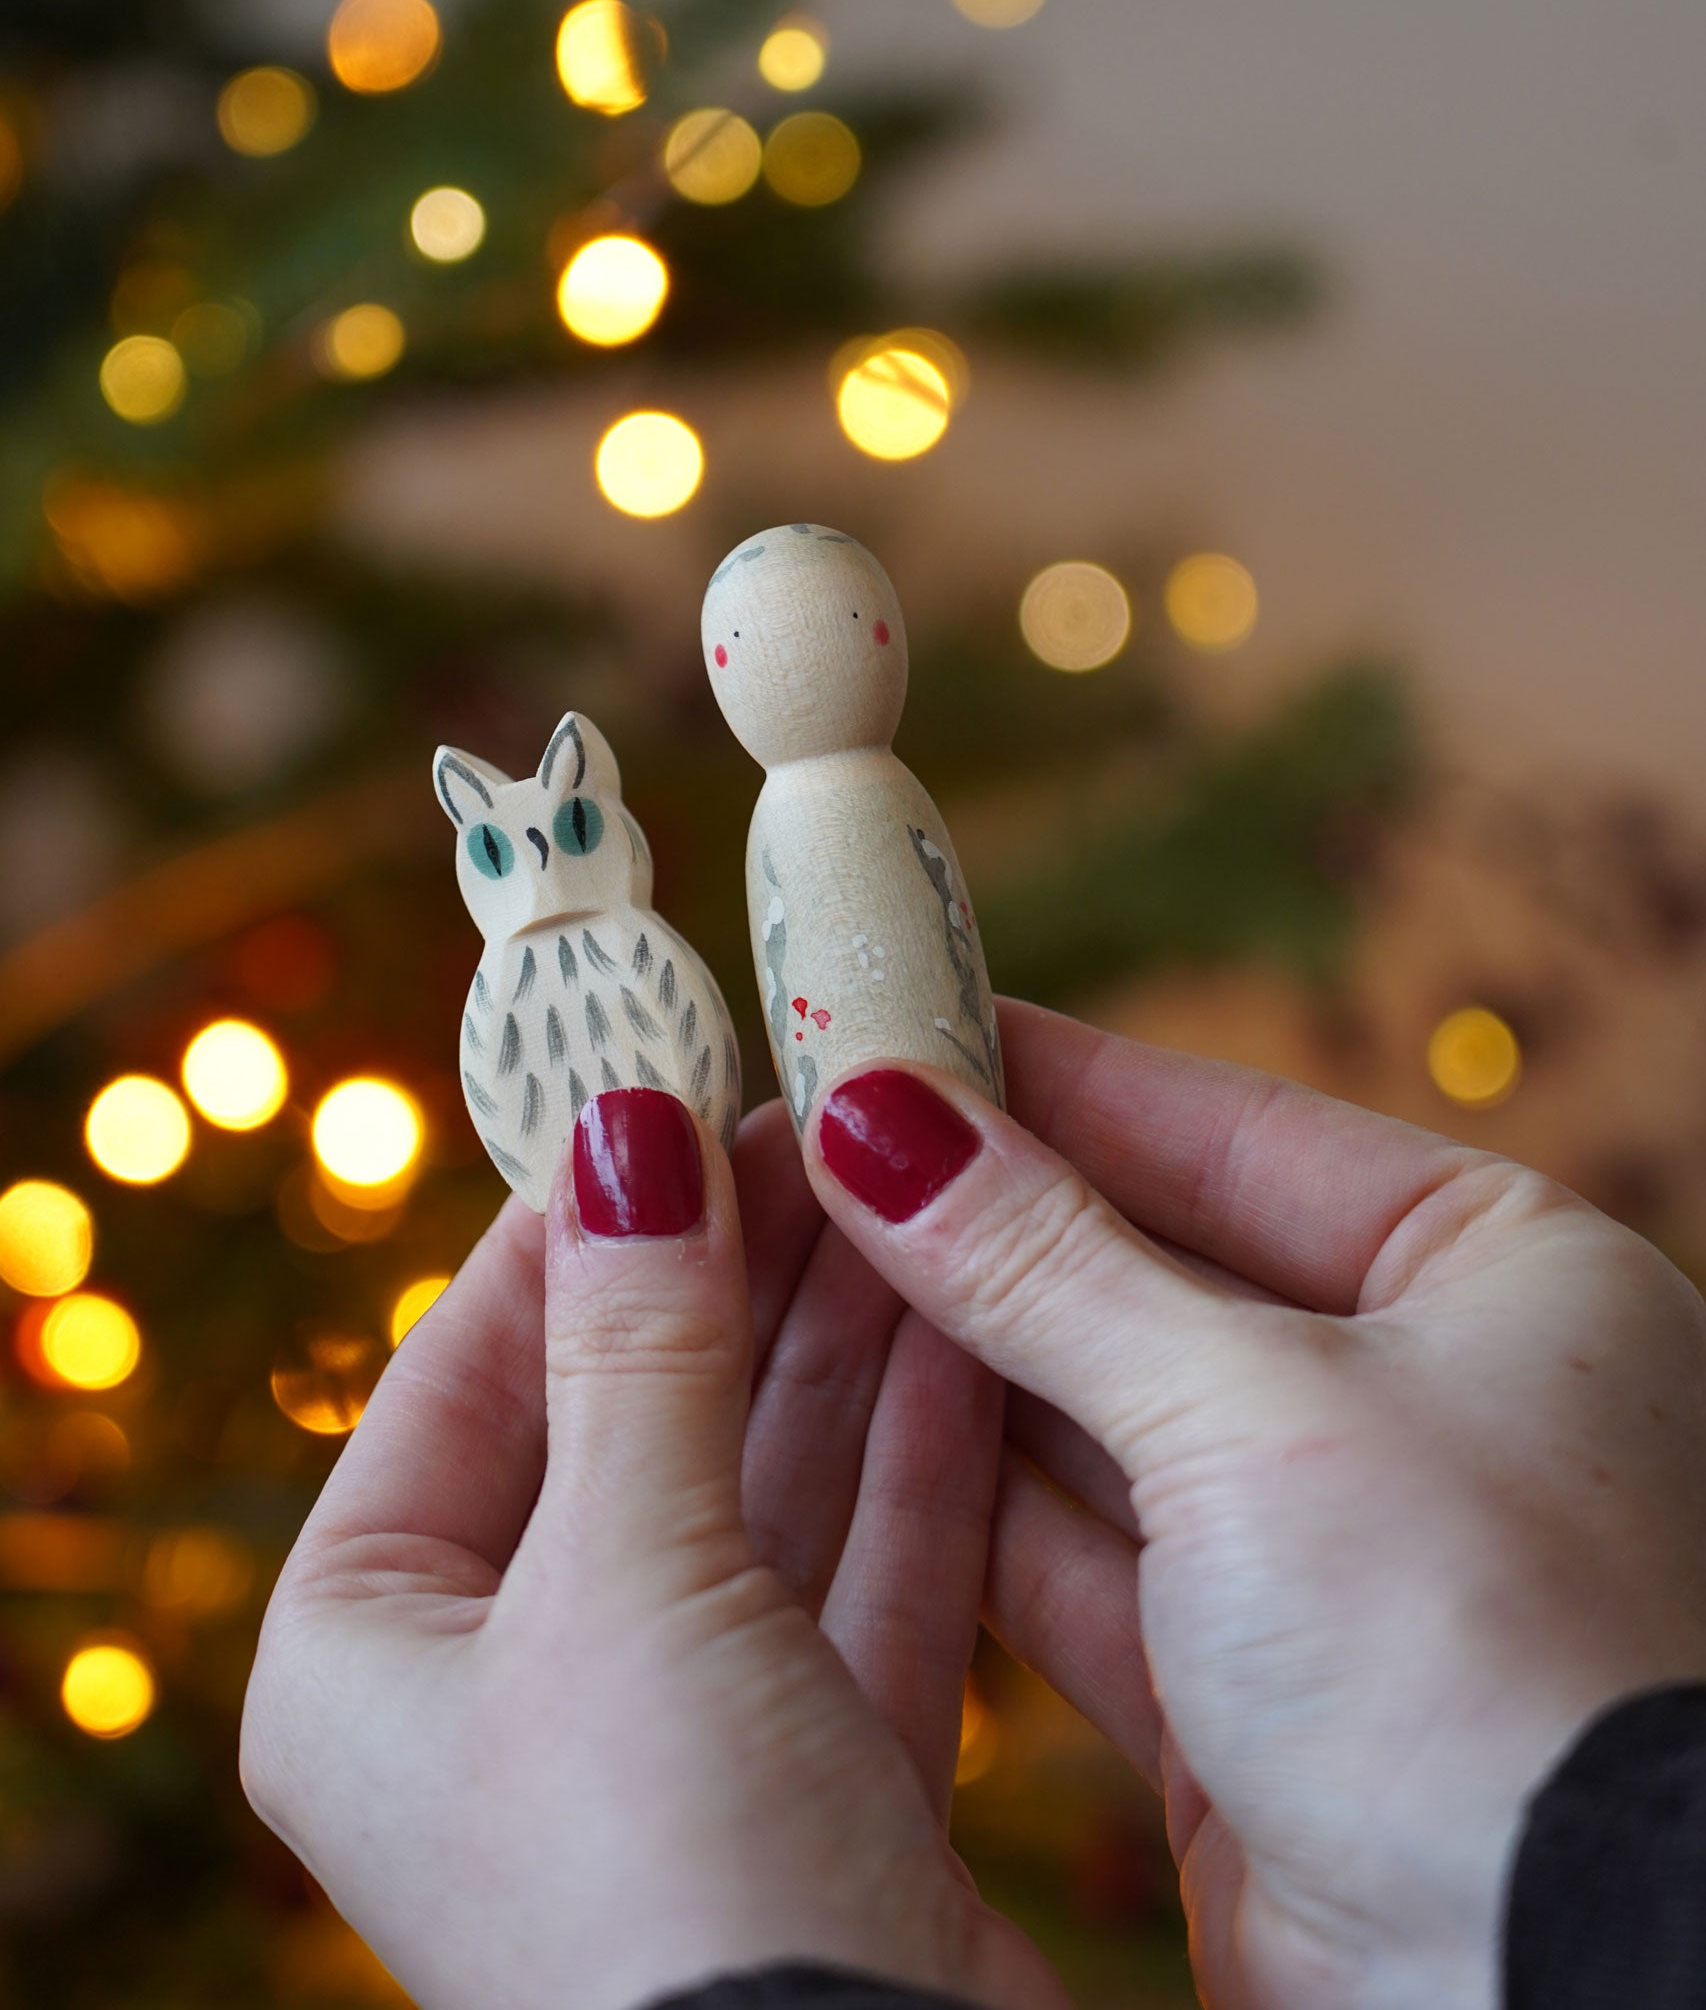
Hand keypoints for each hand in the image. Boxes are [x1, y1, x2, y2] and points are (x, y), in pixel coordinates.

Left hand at [240, 1088, 1065, 2009]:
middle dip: (734, 1272)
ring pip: (763, 1489)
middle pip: (632, 1418)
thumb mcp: (629, 1575)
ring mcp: (669, 1733)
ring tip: (907, 1196)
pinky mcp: (814, 1776)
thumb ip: (638, 1346)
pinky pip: (858, 1575)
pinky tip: (965, 1336)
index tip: (674, 1089)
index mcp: (371, 1648)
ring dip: (839, 1346)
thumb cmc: (663, 1878)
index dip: (579, 1224)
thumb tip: (621, 1130)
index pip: (469, 1369)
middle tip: (822, 1125)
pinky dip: (914, 1462)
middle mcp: (507, 1689)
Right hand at [802, 1001, 1705, 2009]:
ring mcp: (1333, 1546)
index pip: (1228, 1127)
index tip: (894, 1023)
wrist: (1558, 2009)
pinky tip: (861, 1411)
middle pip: (1155, 1265)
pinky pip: (1083, 1550)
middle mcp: (1426, 1399)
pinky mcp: (1246, 1682)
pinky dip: (974, 1492)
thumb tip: (884, 1120)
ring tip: (808, 1249)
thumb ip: (1050, 1268)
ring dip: (961, 1345)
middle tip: (816, 1132)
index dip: (1050, 1074)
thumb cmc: (1487, 1668)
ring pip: (1104, 1410)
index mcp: (1499, 1275)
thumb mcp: (1254, 1417)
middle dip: (986, 1213)